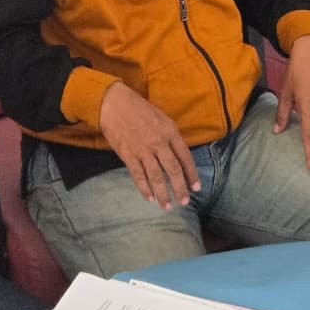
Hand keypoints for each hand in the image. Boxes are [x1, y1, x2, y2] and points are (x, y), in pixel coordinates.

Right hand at [98, 82, 200, 209]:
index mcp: (170, 131)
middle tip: (184, 202)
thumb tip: (177, 155)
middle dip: (180, 189)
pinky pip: (139, 176)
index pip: (185, 157)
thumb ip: (170, 136)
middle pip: (173, 170)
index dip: (192, 174)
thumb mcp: (161, 118)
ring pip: (157, 177)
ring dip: (163, 194)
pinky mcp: (128, 155)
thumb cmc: (138, 108)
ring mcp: (143, 150)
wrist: (113, 103)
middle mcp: (159, 142)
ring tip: (167, 206)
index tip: (196, 187)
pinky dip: (144, 189)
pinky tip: (149, 198)